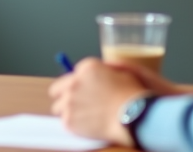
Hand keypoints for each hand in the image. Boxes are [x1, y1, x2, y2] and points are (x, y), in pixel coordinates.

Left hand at [48, 58, 192, 146]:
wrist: (135, 115)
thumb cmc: (133, 94)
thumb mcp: (123, 71)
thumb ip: (105, 70)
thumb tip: (97, 73)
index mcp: (86, 68)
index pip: (68, 75)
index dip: (75, 86)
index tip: (80, 92)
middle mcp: (74, 82)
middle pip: (57, 91)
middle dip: (66, 97)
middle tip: (79, 105)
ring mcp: (69, 102)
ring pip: (59, 107)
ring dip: (69, 111)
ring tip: (85, 116)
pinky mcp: (69, 120)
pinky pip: (65, 122)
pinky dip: (74, 125)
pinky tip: (88, 125)